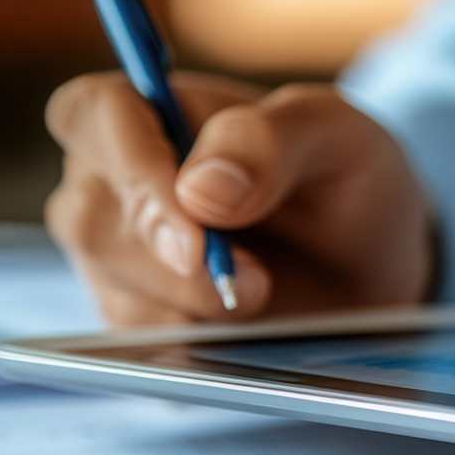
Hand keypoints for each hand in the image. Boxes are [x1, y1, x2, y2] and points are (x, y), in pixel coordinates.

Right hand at [44, 72, 433, 325]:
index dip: (132, 170)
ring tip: (262, 297)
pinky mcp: (130, 318)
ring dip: (190, 305)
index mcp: (144, 110)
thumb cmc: (337, 178)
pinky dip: (191, 344)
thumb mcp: (332, 136)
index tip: (195, 231)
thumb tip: (200, 188)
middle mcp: (108, 179)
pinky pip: (133, 344)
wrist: (363, 265)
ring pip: (112, 288)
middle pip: (91, 218)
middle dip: (171, 260)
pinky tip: (240, 334)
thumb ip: (267, 142)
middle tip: (253, 281)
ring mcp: (110, 254)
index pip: (93, 115)